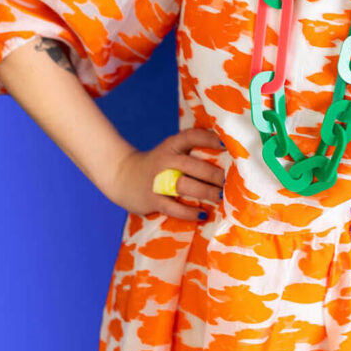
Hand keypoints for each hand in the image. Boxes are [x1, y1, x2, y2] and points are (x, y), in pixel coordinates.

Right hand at [105, 128, 224, 219]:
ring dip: (205, 192)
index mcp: (171, 145)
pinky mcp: (152, 199)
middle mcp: (165, 161)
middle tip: (229, 181)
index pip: (192, 136)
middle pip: (192, 165)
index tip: (227, 145)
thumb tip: (225, 158)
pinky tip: (203, 214)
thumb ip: (190, 151)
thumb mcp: (170, 151)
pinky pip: (173, 207)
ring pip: (184, 186)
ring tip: (220, 197)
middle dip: (213, 174)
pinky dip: (189, 212)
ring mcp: (158, 181)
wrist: (121, 176)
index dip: (210, 139)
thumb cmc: (157, 164)